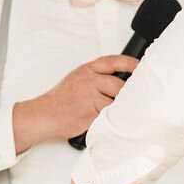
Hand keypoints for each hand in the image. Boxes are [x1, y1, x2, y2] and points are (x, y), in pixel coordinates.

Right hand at [13, 54, 140, 152]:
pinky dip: (108, 120)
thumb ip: (96, 77)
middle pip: (119, 86)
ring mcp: (88, 98)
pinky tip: (106, 121)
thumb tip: (120, 80)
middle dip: (126, 95)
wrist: (43, 114)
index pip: (113, 62)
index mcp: (86, 70)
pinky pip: (107, 117)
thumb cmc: (60, 99)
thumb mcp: (76, 79)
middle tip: (132, 99)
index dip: (130, 63)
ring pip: (114, 104)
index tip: (140, 66)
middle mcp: (88, 81)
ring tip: (116, 113)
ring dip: (117, 110)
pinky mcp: (89, 114)